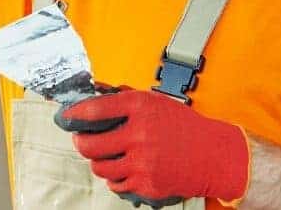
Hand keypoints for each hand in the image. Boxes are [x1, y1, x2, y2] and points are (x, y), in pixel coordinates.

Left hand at [54, 89, 249, 207]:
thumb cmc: (184, 127)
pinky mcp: (147, 184)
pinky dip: (116, 178)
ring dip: (98, 162)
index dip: (74, 114)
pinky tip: (125, 169)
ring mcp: (143, 162)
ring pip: (100, 168)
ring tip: (107, 156)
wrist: (214, 155)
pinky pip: (117, 184)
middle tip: (82, 141)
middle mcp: (140, 134)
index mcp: (141, 108)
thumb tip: (95, 96)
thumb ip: (125, 100)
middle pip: (90, 145)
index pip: (95, 110)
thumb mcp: (156, 102)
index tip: (66, 117)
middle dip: (80, 143)